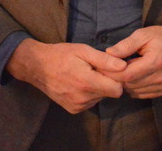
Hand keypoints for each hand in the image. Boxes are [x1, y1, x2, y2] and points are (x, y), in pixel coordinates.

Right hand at [6, 39, 127, 113]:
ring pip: (101, 98)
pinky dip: (90, 93)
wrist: (37, 67)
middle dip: (108, 81)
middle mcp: (82, 98)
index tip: (111, 68)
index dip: (118, 78)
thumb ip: (104, 60)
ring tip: (86, 74)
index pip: (117, 90)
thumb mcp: (83, 51)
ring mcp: (77, 106)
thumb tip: (124, 66)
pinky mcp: (73, 110)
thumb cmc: (61, 55)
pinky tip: (80, 82)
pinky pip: (91, 102)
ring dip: (98, 87)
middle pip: (109, 94)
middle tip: (96, 68)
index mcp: (86, 82)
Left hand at [105, 18, 161, 98]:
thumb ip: (125, 45)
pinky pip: (140, 94)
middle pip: (129, 84)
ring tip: (120, 71)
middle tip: (107, 69)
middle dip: (116, 78)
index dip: (112, 73)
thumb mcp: (142, 34)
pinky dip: (132, 87)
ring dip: (124, 83)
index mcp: (155, 61)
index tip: (102, 67)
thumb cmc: (160, 36)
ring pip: (133, 91)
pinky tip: (132, 76)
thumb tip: (108, 53)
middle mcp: (160, 77)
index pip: (127, 74)